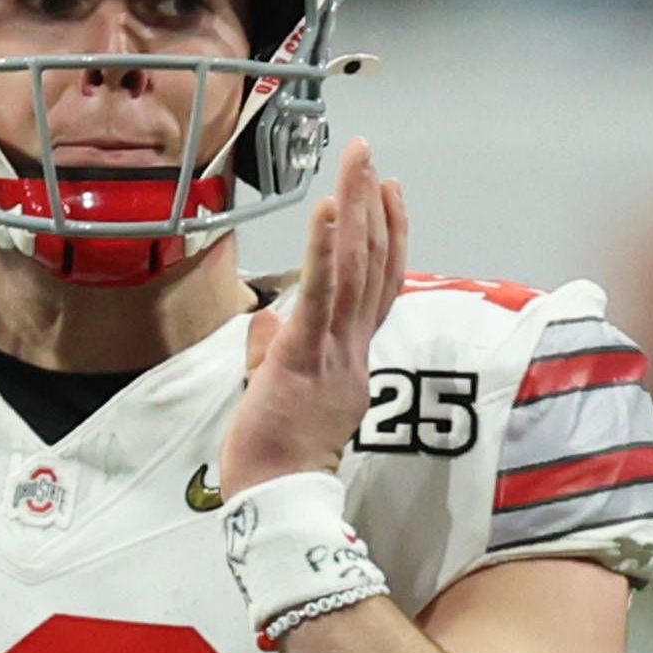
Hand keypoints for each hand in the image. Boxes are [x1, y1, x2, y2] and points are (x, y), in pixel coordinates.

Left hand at [219, 139, 408, 492]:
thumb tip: (264, 320)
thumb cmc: (276, 454)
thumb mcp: (279, 394)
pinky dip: (324, 249)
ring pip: (353, 268)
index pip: (378, 284)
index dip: (388, 236)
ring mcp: (331, 349)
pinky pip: (320, 294)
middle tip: (370, 156)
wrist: (278, 496)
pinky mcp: (302, 354)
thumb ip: (274, 352)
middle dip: (374, 205)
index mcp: (350, 356)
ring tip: (358, 163)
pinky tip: (329, 208)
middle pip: (373, 263)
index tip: (388, 195)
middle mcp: (351, 347)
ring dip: (355, 209)